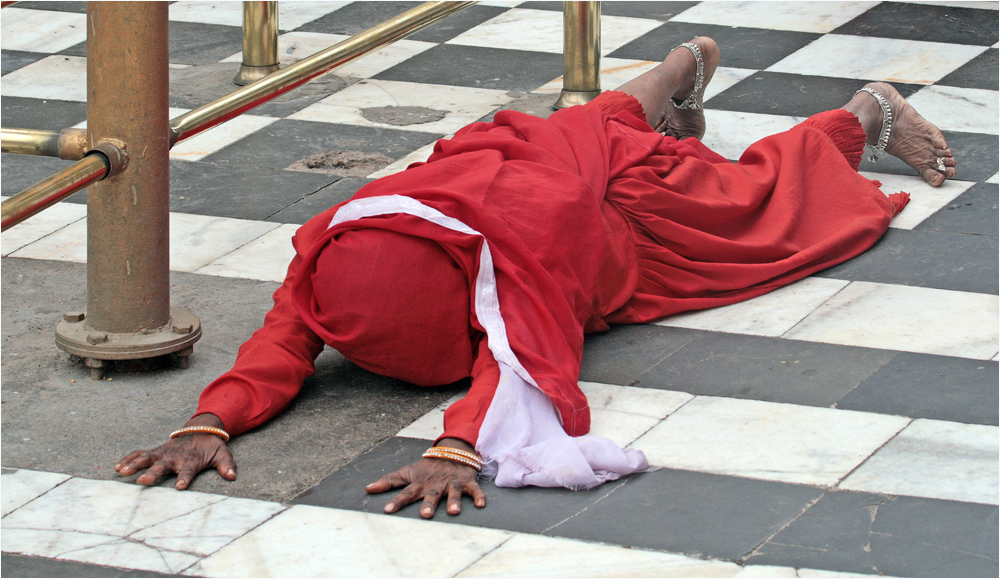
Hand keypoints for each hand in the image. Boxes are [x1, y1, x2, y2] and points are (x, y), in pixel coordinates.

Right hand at [114, 413, 235, 489]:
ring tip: (121, 472)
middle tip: (142, 481)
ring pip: (146, 458)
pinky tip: (116, 467)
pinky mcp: (156, 452)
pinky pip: (140, 454)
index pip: (188, 471)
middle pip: (162, 466)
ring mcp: (163, 454)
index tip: (180, 487)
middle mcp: (175, 458)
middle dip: (152, 473)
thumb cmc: (210, 448)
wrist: (201, 431)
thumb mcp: (223, 454)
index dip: (185, 478)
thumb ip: (227, 465)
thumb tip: (233, 477)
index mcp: (191, 461)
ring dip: (134, 464)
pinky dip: (128, 458)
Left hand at [365, 438, 486, 518]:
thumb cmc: (426, 468)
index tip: (387, 510)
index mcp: (420, 483)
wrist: (451, 451)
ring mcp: (452, 482)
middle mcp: (436, 484)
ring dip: (454, 501)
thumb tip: (367, 489)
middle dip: (429, 504)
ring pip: (453, 492)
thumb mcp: (407, 472)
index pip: (406, 493)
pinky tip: (481, 505)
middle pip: (432, 495)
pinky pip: (474, 489)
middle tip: (425, 515)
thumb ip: (388, 481)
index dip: (397, 501)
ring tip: (453, 512)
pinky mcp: (467, 481)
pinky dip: (479, 496)